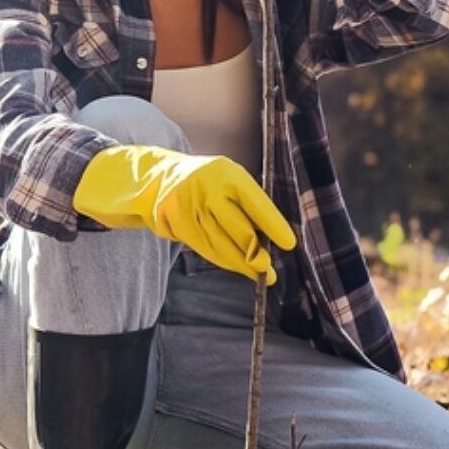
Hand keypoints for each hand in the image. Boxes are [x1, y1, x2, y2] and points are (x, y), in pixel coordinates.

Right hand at [75, 145, 296, 284]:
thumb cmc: (209, 182)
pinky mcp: (176, 223)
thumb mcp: (230, 179)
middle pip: (235, 227)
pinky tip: (236, 266)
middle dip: (254, 251)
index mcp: (228, 174)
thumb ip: (248, 203)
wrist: (161, 176)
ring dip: (240, 262)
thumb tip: (271, 238)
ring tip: (258, 273)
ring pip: (219, 242)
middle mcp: (207, 189)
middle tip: (269, 268)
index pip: (254, 202)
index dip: (272, 224)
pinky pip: (204, 248)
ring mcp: (189, 207)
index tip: (288, 243)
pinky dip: (223, 260)